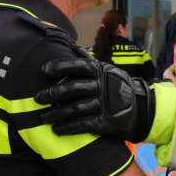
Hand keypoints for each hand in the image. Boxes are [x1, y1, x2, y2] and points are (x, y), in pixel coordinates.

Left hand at [35, 54, 153, 141]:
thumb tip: (70, 45)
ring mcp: (102, 104)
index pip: (77, 66)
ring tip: (43, 118)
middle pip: (72, 88)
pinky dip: (68, 128)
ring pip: (74, 108)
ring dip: (56, 113)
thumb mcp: (105, 69)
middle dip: (52, 93)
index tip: (42, 71)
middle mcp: (100, 86)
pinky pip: (83, 124)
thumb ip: (87, 60)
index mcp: (99, 71)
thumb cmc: (114, 86)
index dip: (59, 66)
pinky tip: (56, 130)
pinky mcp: (104, 121)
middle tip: (37, 98)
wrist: (138, 108)